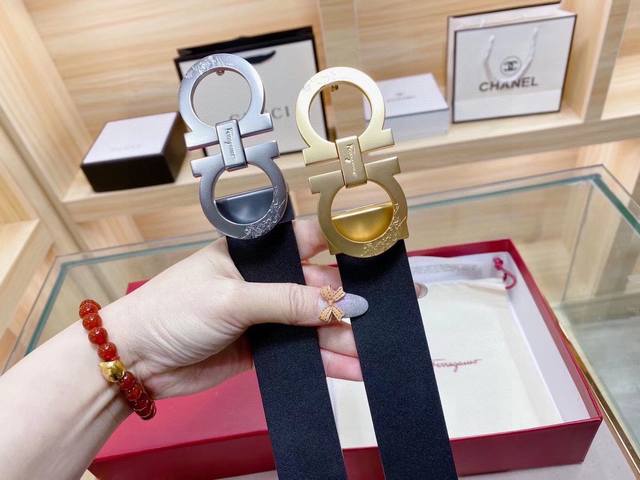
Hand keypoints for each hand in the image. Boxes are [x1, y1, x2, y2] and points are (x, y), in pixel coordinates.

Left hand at [100, 219, 367, 398]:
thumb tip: (341, 305)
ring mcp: (266, 316)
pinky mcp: (264, 349)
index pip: (306, 240)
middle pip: (319, 286)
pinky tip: (353, 369)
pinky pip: (303, 353)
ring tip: (378, 351)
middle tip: (392, 309)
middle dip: (353, 298)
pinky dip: (326, 362)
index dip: (342, 243)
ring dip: (345, 337)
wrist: (136, 360)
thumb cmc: (173, 310)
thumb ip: (286, 301)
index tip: (377, 254)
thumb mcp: (230, 298)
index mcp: (254, 252)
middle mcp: (264, 280)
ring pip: (315, 323)